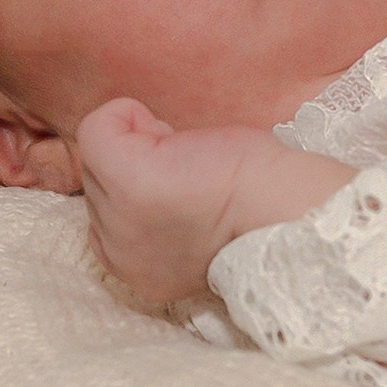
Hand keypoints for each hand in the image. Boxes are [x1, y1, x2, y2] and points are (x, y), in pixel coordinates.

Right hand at [77, 97, 354, 307]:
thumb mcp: (192, 224)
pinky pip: (97, 127)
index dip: (145, 183)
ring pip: (97, 153)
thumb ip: (153, 210)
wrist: (289, 212)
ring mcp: (114, 217)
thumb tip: (137, 155)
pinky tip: (171, 135)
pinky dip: (129, 115)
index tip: (190, 188)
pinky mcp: (124, 180)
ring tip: (189, 160)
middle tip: (195, 171)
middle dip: (143, 159)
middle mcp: (116, 254)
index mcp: (135, 270)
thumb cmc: (262, 207)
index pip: (107, 209)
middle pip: (98, 179)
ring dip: (144, 140)